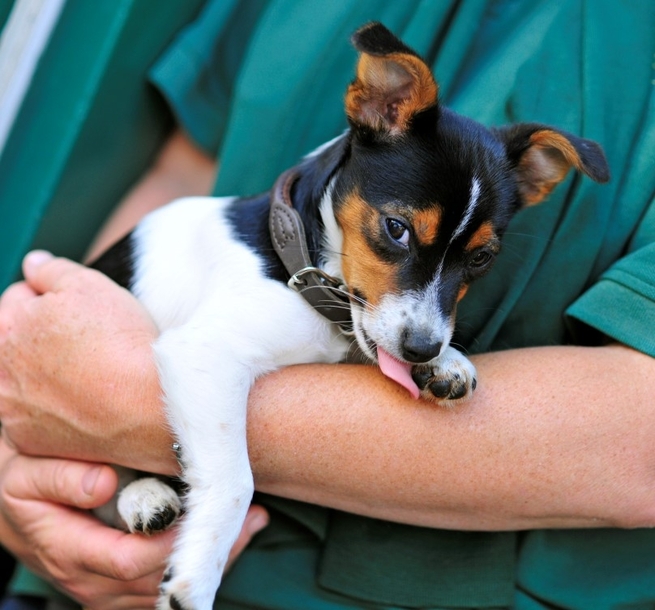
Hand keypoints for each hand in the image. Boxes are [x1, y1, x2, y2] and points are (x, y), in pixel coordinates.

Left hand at [0, 252, 174, 473]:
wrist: (148, 405)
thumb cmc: (120, 341)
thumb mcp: (90, 286)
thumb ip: (53, 270)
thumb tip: (33, 263)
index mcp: (6, 326)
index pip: (18, 298)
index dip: (52, 297)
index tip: (83, 312)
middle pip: (17, 341)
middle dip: (44, 336)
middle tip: (87, 341)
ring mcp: (11, 410)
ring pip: (25, 381)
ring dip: (47, 373)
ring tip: (89, 372)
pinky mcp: (30, 441)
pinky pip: (37, 418)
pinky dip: (56, 408)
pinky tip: (87, 401)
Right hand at [0, 440, 267, 609]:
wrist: (14, 501)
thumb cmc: (23, 480)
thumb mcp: (28, 473)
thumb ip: (62, 478)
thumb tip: (104, 483)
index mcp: (68, 550)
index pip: (130, 561)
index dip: (173, 544)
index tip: (209, 514)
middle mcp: (89, 578)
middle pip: (156, 582)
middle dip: (205, 555)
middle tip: (251, 519)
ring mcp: (103, 585)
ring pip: (161, 590)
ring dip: (208, 563)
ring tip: (249, 527)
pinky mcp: (115, 581)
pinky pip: (157, 585)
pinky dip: (191, 564)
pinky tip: (221, 539)